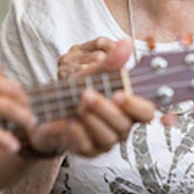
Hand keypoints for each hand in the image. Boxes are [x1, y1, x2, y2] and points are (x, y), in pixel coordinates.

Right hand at [0, 46, 33, 153]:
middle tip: (29, 111)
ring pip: (10, 109)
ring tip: (29, 127)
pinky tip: (14, 146)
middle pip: (15, 91)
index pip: (3, 74)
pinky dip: (5, 140)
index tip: (9, 96)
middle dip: (25, 103)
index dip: (7, 87)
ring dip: (24, 119)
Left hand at [28, 37, 154, 156]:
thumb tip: (126, 42)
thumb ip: (111, 62)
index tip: (120, 96)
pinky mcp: (88, 151)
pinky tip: (69, 123)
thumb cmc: (76, 93)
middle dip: (105, 109)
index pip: (146, 112)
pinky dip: (78, 133)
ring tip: (77, 104)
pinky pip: (87, 145)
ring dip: (91, 119)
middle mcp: (121, 127)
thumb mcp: (92, 74)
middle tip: (87, 94)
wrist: (47, 112)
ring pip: (108, 137)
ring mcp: (105, 141)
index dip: (139, 106)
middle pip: (124, 124)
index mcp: (128, 109)